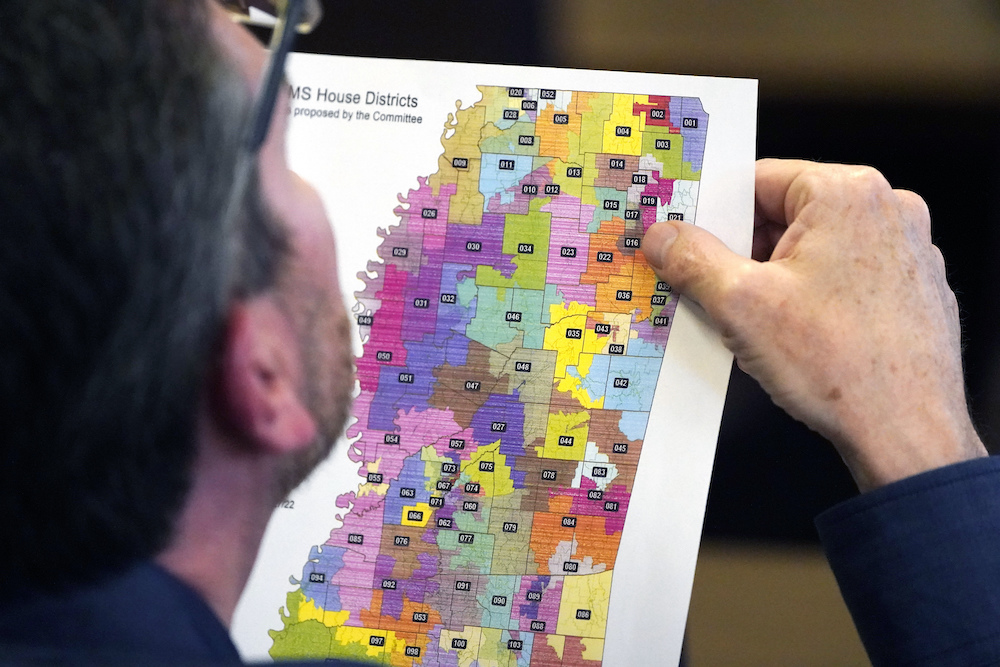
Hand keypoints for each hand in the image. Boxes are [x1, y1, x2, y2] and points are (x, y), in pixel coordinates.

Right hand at [643, 158, 985, 491]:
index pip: (758, 181)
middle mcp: (887, 212)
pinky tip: (794, 340)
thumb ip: (692, 259)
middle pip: (786, 215)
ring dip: (775, 280)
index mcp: (847, 194)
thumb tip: (663, 236)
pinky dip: (812, 300)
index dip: (715, 214)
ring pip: (813, 251)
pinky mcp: (911, 292)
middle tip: (714, 292)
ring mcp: (906, 252)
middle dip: (743, 254)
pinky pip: (843, 279)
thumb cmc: (841, 366)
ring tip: (755, 325)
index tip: (687, 242)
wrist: (906, 433)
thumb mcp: (740, 304)